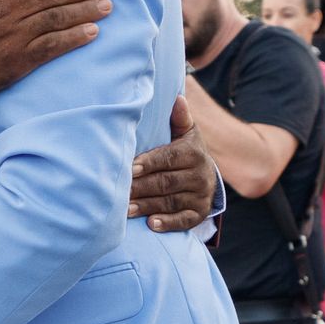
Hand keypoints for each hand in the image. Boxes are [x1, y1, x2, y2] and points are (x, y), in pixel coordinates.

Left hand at [127, 96, 216, 231]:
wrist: (206, 174)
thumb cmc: (185, 150)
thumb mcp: (185, 132)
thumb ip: (179, 118)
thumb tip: (177, 98)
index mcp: (193, 153)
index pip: (168, 158)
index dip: (149, 163)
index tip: (130, 168)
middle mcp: (200, 175)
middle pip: (166, 182)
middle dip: (141, 188)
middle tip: (118, 193)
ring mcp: (200, 196)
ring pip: (171, 202)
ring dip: (147, 206)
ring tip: (125, 209)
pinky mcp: (199, 213)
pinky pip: (184, 220)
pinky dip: (168, 223)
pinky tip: (151, 224)